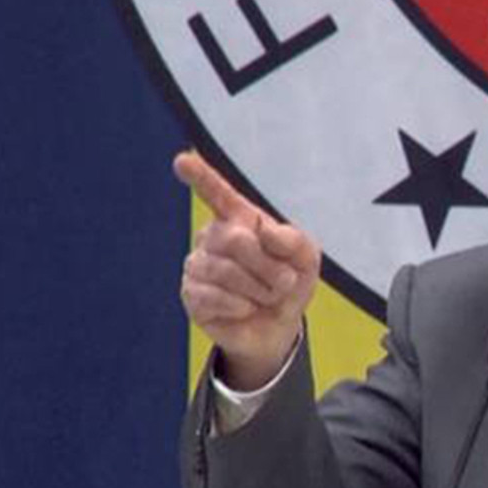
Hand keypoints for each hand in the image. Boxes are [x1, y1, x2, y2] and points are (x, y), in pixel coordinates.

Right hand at [174, 150, 321, 389]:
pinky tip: (245, 308)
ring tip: (266, 296)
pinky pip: (214, 297)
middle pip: (234, 240)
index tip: (182, 160)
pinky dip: (241, 306)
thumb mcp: (305, 258)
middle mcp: (213, 236)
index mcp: (240, 219)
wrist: (278, 327)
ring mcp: (198, 265)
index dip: (201, 177)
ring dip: (258, 289)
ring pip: (224, 271)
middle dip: (267, 266)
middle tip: (284, 282)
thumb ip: (292, 240)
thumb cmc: (289, 283)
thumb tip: (261, 231)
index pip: (218, 193)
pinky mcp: (191, 295)